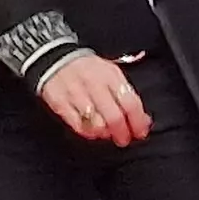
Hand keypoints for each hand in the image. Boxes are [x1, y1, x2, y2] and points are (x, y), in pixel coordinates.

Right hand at [37, 51, 151, 145]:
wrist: (56, 60)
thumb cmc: (88, 70)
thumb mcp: (112, 73)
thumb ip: (127, 94)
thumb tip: (142, 118)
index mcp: (110, 76)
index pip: (130, 103)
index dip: (137, 122)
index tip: (140, 132)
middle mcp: (94, 85)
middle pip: (114, 117)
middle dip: (122, 132)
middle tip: (124, 139)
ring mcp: (76, 95)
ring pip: (96, 124)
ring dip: (105, 133)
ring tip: (107, 133)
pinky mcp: (60, 104)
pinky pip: (78, 125)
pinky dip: (88, 132)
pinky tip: (92, 131)